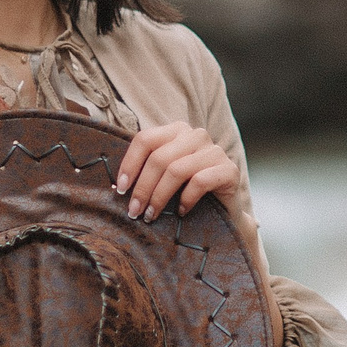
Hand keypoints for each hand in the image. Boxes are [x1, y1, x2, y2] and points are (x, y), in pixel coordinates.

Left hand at [114, 122, 238, 220]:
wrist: (225, 211)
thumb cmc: (188, 193)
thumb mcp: (164, 178)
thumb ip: (145, 173)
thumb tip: (117, 186)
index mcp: (176, 131)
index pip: (145, 139)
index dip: (130, 164)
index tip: (121, 189)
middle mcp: (196, 135)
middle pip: (159, 158)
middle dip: (142, 188)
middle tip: (134, 211)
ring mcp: (214, 151)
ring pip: (177, 170)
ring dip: (159, 197)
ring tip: (151, 215)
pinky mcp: (229, 169)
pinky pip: (200, 181)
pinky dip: (186, 199)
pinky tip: (180, 211)